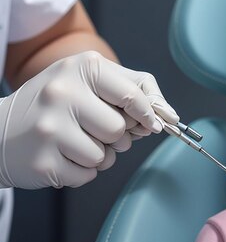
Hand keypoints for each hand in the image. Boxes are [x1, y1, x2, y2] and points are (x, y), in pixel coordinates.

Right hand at [0, 51, 177, 188]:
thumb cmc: (54, 103)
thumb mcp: (87, 79)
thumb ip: (131, 87)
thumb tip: (166, 113)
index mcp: (80, 67)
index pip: (132, 95)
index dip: (147, 114)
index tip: (152, 124)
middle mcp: (62, 93)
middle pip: (120, 129)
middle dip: (117, 137)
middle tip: (96, 130)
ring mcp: (50, 128)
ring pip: (106, 155)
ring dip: (100, 155)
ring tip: (75, 142)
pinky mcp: (43, 161)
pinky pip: (88, 174)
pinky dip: (82, 171)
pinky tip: (62, 156)